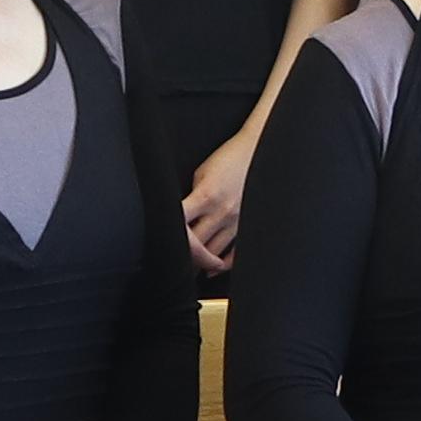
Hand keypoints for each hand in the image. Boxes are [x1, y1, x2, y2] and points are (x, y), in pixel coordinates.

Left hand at [182, 123, 263, 271]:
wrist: (258, 151)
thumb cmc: (229, 158)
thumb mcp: (201, 173)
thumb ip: (191, 197)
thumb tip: (178, 218)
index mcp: (206, 196)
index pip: (180, 226)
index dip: (168, 236)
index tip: (161, 241)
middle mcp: (222, 212)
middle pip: (196, 246)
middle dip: (183, 255)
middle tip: (172, 262)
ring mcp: (237, 221)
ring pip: (214, 253)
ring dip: (200, 263)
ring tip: (188, 268)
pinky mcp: (248, 225)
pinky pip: (236, 253)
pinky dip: (223, 265)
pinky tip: (213, 268)